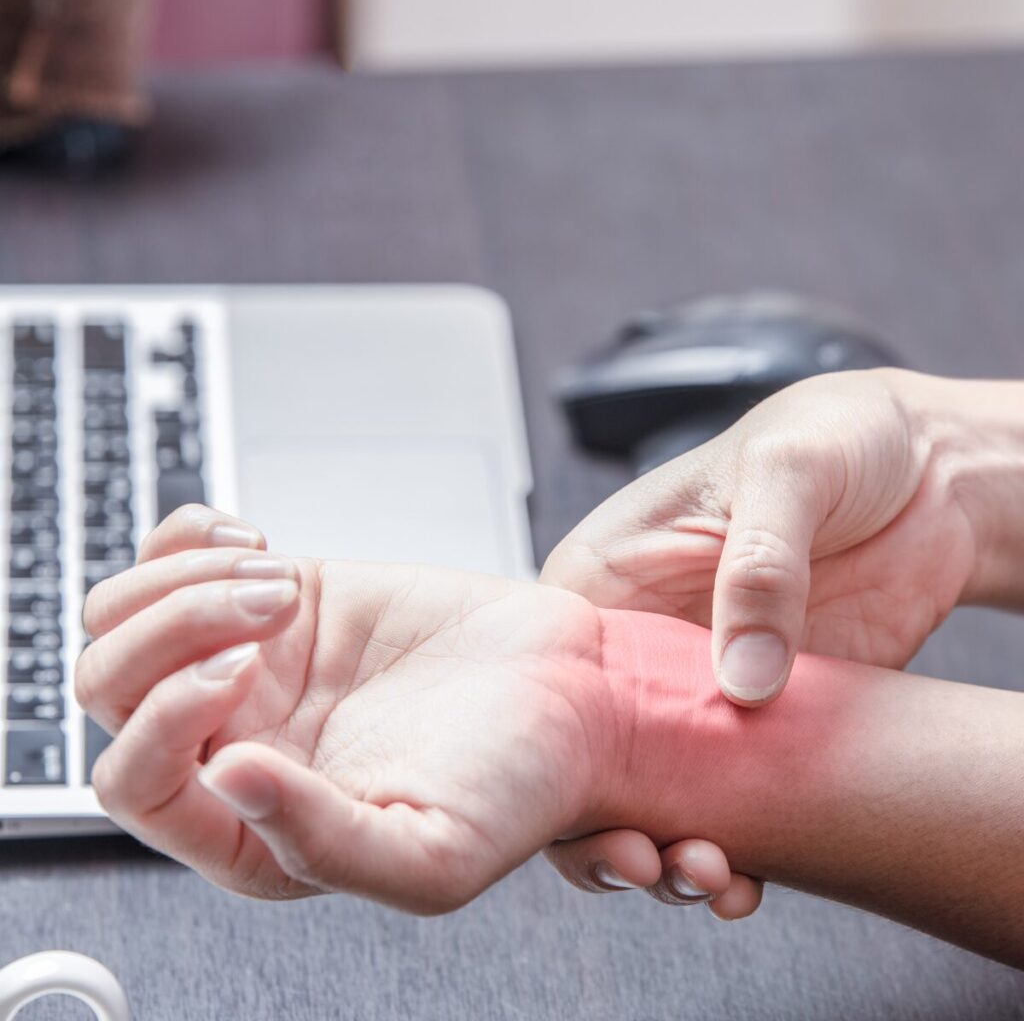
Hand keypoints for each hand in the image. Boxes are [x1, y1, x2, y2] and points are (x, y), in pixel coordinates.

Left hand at [80, 507, 626, 912]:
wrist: (574, 689)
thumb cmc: (517, 779)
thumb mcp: (435, 853)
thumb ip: (321, 842)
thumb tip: (224, 780)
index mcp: (258, 827)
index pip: (135, 785)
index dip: (163, 722)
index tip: (247, 671)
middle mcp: (241, 745)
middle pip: (110, 686)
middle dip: (172, 630)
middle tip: (270, 614)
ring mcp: (254, 665)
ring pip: (125, 614)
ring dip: (183, 579)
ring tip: (278, 579)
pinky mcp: (285, 597)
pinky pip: (176, 556)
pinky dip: (191, 537)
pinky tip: (257, 546)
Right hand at [540, 369, 978, 912]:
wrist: (931, 471)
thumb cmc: (833, 437)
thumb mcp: (787, 471)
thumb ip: (758, 566)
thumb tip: (741, 679)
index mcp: (612, 571)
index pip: (551, 672)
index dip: (556, 744)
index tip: (592, 799)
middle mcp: (644, 640)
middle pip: (592, 749)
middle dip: (609, 814)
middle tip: (652, 860)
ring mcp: (701, 686)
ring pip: (656, 787)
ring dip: (672, 841)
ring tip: (711, 875)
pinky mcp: (765, 716)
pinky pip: (736, 795)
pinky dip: (739, 842)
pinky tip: (750, 876)